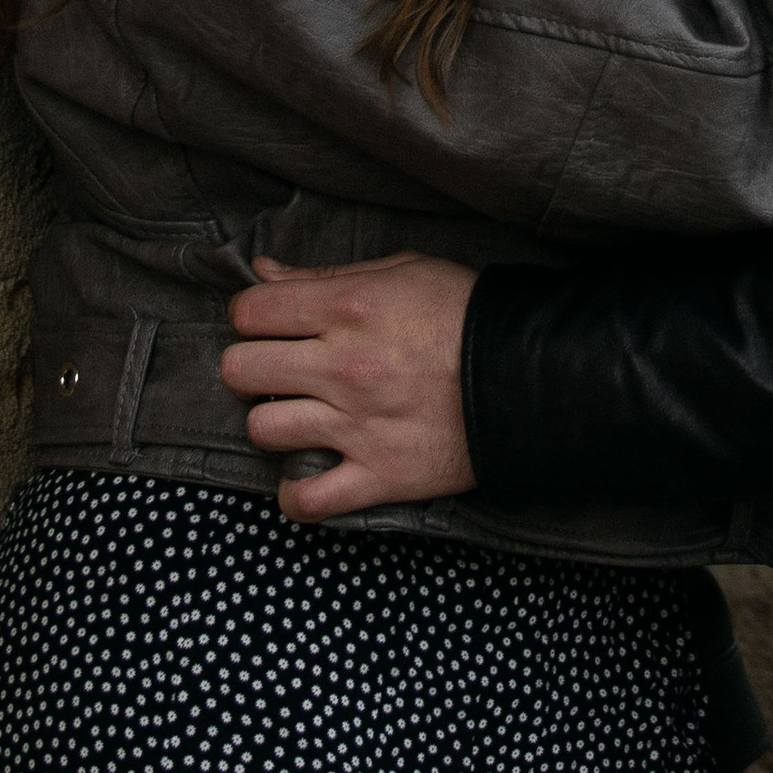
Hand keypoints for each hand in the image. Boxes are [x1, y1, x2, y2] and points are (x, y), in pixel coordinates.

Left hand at [219, 255, 477, 515]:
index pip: (249, 311)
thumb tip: (261, 273)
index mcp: (350, 307)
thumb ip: (323, 275)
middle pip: (241, 369)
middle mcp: (345, 366)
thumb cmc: (465, 314)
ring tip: (301, 417)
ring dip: (275, 422)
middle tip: (281, 369)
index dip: (253, 315)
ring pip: (263, 429)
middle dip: (253, 365)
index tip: (271, 324)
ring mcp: (359, 426)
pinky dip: (297, 495)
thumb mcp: (401, 271)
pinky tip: (307, 475)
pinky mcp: (380, 476)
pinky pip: (308, 501)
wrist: (532, 375)